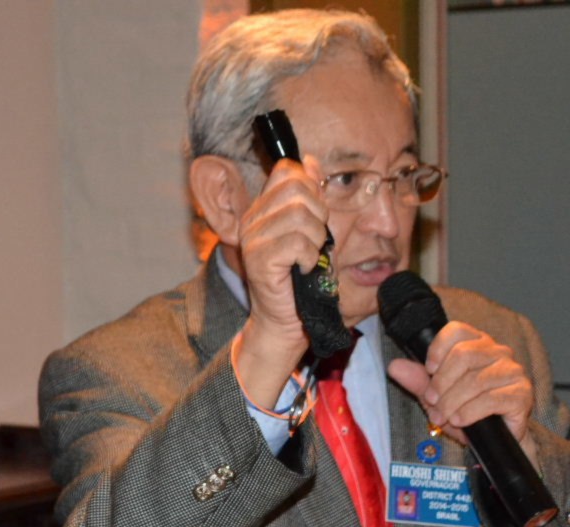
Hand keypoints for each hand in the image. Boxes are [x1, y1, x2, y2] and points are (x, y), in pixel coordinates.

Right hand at [234, 157, 328, 405]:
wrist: (287, 321)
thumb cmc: (301, 280)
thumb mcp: (310, 231)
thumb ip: (309, 197)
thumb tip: (310, 161)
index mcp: (262, 210)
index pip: (286, 171)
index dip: (310, 186)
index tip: (316, 214)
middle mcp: (251, 220)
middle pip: (296, 188)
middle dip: (318, 213)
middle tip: (314, 240)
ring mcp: (253, 239)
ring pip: (299, 216)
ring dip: (315, 239)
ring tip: (309, 257)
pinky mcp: (259, 259)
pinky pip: (297, 242)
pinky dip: (310, 257)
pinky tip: (304, 269)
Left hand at [386, 321, 538, 467]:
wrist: (495, 439)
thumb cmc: (467, 411)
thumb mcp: (437, 396)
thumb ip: (418, 380)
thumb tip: (394, 367)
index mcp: (477, 343)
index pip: (456, 330)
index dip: (438, 350)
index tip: (429, 371)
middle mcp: (498, 352)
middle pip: (464, 355)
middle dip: (441, 383)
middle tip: (432, 403)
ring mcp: (512, 371)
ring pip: (475, 380)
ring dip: (452, 402)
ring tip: (443, 417)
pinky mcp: (522, 393)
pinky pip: (491, 399)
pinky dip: (469, 412)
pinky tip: (460, 420)